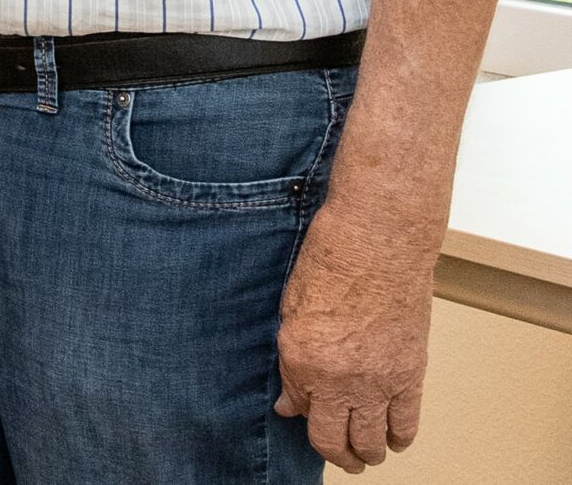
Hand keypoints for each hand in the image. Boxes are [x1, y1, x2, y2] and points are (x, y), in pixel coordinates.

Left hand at [274, 200, 436, 470]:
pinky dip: (400, 436)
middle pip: (340, 440)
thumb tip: (290, 401)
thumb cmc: (330, 263)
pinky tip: (394, 438)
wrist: (378, 244)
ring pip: (376, 441)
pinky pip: (407, 423)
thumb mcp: (291, 311)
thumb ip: (291, 363)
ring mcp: (379, 380)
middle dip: (339, 455)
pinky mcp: (411, 374)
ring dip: (370, 452)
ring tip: (366, 453)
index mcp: (303, 361)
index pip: (304, 416)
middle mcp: (342, 379)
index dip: (303, 423)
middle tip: (342, 457)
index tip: (303, 420)